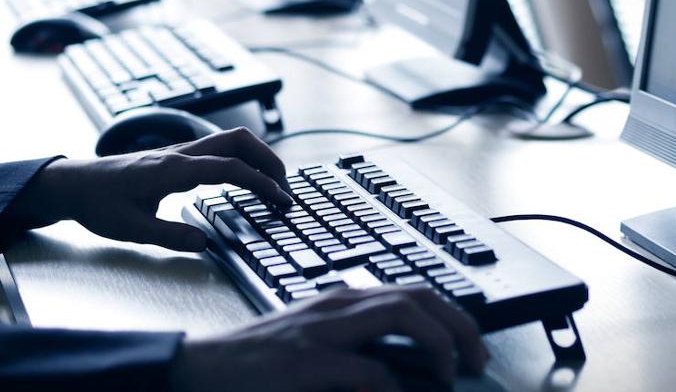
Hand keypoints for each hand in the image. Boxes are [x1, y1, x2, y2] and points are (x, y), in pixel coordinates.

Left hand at [16, 127, 291, 250]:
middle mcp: (180, 154)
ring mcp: (179, 152)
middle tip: (285, 189)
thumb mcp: (131, 228)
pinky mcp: (177, 157)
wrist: (73, 184)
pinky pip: (218, 149)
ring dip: (257, 157)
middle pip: (238, 140)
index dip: (260, 182)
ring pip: (230, 140)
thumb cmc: (97, 203)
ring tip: (273, 186)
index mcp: (173, 169)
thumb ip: (170, 236)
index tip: (280, 200)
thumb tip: (205, 244)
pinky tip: (245, 181)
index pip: (229, 167)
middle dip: (269, 160)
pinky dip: (241, 160)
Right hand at [169, 286, 489, 391]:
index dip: (451, 316)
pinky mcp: (306, 362)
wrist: (199, 369)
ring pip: (401, 313)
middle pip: (417, 295)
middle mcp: (336, 306)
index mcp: (340, 302)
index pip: (411, 292)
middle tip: (477, 360)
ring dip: (438, 344)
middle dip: (459, 325)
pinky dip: (391, 385)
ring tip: (450, 374)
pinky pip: (367, 369)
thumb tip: (401, 373)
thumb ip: (354, 350)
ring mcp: (322, 331)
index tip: (471, 347)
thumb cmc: (255, 363)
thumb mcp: (311, 346)